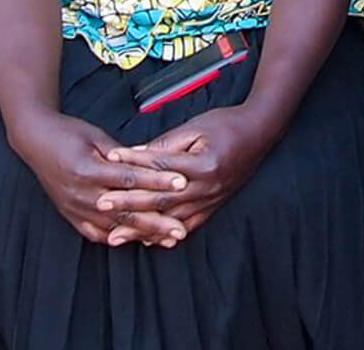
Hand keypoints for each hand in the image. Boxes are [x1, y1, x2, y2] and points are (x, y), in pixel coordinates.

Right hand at [10, 110, 186, 246]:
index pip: (130, 179)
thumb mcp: (98, 137)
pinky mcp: (70, 216)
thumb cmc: (69, 133)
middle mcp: (81, 194)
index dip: (157, 182)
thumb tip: (152, 165)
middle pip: (125, 211)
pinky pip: (96, 233)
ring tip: (167, 239)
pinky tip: (137, 240)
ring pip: (114, 226)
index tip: (182, 184)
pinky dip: (118, 237)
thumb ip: (124, 155)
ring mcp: (74, 209)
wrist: (36, 141)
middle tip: (181, 229)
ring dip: (142, 234)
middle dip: (156, 221)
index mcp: (89, 170)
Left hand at [107, 105, 272, 238]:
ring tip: (115, 235)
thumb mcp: (196, 127)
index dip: (133, 164)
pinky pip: (187, 225)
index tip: (109, 162)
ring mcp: (211, 200)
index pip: (159, 166)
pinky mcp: (214, 206)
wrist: (261, 131)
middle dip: (129, 203)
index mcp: (202, 164)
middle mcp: (207, 187)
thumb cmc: (227, 123)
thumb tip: (134, 156)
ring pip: (170, 219)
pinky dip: (166, 234)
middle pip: (160, 199)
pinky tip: (148, 240)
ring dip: (142, 228)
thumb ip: (165, 146)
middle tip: (101, 205)